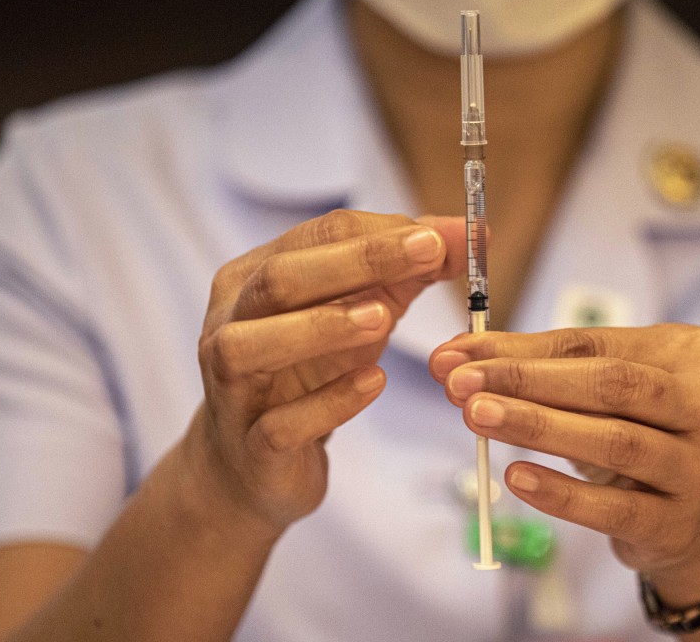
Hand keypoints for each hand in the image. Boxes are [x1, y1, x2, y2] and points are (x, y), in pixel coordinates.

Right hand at [188, 210, 464, 533]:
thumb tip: (469, 233)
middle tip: (427, 253)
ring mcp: (233, 387)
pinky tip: (373, 382)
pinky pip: (280, 424)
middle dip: (356, 261)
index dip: (380, 233)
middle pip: (279, 279)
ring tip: (384, 318)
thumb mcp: (362, 313)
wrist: (256, 466)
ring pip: (250, 347)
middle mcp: (229, 324)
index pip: (313, 237)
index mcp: (254, 278)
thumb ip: (409, 273)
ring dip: (321, 328)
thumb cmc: (310, 372)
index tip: (442, 236)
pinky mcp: (252, 446)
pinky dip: (329, 402)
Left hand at [429, 324, 699, 597]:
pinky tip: (515, 477)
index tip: (458, 356)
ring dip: (538, 428)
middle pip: (612, 386)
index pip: (594, 346)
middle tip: (462, 385)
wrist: (696, 516)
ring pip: (616, 442)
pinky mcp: (680, 524)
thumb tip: (455, 356)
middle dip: (528, 382)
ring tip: (478, 418)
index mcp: (694, 355)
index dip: (521, 351)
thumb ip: (537, 364)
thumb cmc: (641, 429)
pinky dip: (561, 493)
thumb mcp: (605, 385)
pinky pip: (614, 508)